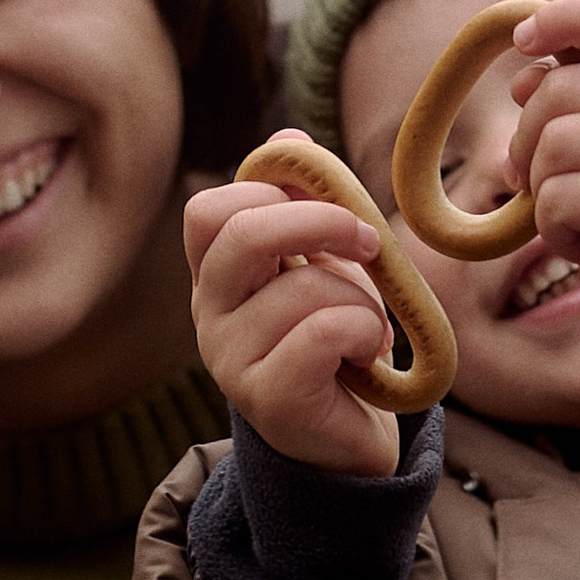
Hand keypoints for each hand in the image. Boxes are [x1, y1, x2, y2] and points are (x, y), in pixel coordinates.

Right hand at [185, 178, 399, 477]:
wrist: (350, 443)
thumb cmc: (338, 344)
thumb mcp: (325, 265)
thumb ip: (306, 207)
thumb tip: (290, 136)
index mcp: (217, 276)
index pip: (209, 210)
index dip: (269, 190)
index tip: (331, 203)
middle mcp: (209, 315)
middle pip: (241, 232)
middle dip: (320, 221)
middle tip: (371, 241)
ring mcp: (229, 359)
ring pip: (302, 285)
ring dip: (361, 300)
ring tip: (368, 329)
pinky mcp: (265, 398)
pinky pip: (324, 332)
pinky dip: (364, 334)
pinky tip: (366, 357)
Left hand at [505, 0, 579, 401]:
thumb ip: (567, 99)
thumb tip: (526, 74)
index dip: (569, 15)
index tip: (523, 40)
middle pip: (561, 89)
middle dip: (528, 141)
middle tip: (551, 184)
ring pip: (554, 143)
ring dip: (541, 191)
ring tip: (576, 218)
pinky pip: (560, 196)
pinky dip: (553, 229)